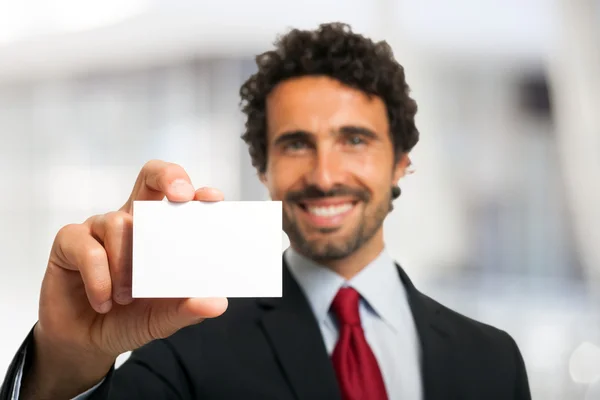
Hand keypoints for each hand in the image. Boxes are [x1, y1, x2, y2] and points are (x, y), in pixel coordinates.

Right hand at [27, 160, 227, 396]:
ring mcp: (100, 228)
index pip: (179, 199)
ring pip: (119, 223)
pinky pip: (88, 248)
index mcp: (160, 233)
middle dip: (168, 177)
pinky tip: (104, 302)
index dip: (195, 191)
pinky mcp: (69, 242)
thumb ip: (188, 308)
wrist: (87, 343)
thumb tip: (218, 303)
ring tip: (127, 297)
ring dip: (126, 264)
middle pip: (150, 177)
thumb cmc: (130, 319)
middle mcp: (132, 222)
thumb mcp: (163, 317)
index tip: (212, 198)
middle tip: (181, 197)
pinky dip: (99, 278)